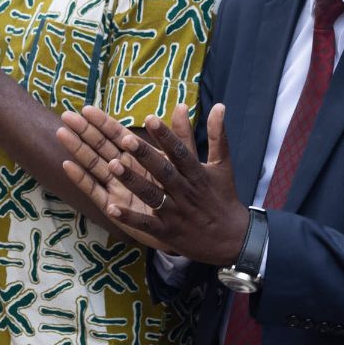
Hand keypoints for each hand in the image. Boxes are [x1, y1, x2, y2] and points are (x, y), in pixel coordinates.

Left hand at [56, 103, 246, 261]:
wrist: (232, 239)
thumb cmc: (224, 197)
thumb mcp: (222, 165)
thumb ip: (217, 136)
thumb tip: (219, 106)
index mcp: (197, 174)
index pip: (180, 152)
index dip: (166, 136)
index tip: (151, 119)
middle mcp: (185, 191)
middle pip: (163, 171)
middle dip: (145, 155)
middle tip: (125, 138)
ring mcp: (176, 212)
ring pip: (152, 195)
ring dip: (132, 181)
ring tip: (112, 166)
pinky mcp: (167, 232)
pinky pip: (146, 224)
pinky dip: (129, 218)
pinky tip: (111, 208)